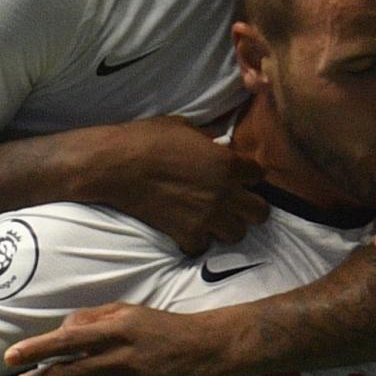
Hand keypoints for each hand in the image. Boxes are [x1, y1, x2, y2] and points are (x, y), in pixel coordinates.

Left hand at [7, 302, 238, 375]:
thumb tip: (60, 332)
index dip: (35, 349)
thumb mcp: (128, 311)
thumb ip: (92, 318)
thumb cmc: (162, 328)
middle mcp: (120, 358)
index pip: (66, 340)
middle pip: (69, 373)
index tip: (11, 357)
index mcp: (116, 330)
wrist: (207, 350)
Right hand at [87, 118, 268, 255]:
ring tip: (214, 218)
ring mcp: (207, 217)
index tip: (239, 176)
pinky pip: (204, 247)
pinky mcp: (186, 234)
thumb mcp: (185, 127)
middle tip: (236, 202)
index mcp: (227, 163)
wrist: (116, 166)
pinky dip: (198, 241)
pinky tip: (189, 230)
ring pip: (238, 234)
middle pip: (260, 212)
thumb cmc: (148, 139)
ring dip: (228, 226)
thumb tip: (219, 143)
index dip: (249, 175)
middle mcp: (224, 193)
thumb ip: (210, 140)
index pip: (259, 175)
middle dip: (250, 206)